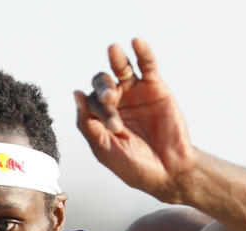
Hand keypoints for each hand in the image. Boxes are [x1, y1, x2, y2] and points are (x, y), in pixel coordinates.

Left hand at [75, 39, 195, 201]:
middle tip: (111, 100)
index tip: (114, 127)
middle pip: (102, 83)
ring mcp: (135, 93)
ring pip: (121, 69)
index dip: (99, 111)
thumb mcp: (106, 151)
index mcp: (99, 118)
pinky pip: (146, 65)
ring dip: (116, 60)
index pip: (91, 103)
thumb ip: (88, 125)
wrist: (168, 172)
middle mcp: (116, 102)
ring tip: (113, 51)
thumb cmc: (135, 166)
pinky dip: (142, 52)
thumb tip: (76, 94)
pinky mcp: (155, 87)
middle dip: (104, 90)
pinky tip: (136, 42)